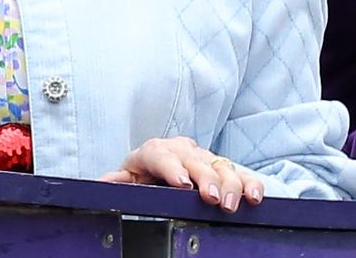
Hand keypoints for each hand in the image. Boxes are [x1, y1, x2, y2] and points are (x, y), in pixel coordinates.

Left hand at [100, 137, 266, 211]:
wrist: (167, 162)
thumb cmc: (147, 170)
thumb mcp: (130, 174)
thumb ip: (118, 180)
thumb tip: (101, 183)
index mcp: (156, 151)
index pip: (161, 155)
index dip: (171, 168)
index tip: (181, 183)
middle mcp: (183, 151)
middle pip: (196, 162)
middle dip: (205, 179)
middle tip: (211, 197)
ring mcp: (206, 158)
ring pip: (221, 167)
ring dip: (229, 185)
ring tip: (230, 204)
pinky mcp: (225, 168)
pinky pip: (241, 174)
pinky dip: (250, 184)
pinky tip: (254, 197)